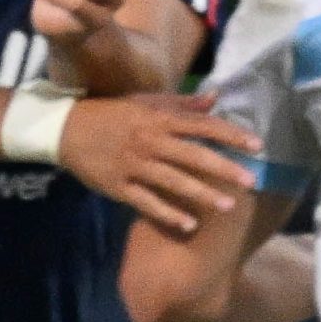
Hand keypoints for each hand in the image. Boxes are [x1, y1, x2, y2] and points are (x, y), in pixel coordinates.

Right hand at [59, 92, 260, 234]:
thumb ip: (181, 103)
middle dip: (223, 169)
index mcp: (157, 119)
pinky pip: (146, 202)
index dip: (231, 135)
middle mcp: (149, 142)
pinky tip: (188, 224)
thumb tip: (216, 97)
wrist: (63, 129)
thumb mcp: (144, 102)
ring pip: (173, 181)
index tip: (257, 146)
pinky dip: (167, 213)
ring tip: (227, 206)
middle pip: (193, 156)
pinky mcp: (118, 186)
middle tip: (250, 182)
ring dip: (201, 194)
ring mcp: (133, 165)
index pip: (201, 126)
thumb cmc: (109, 114)